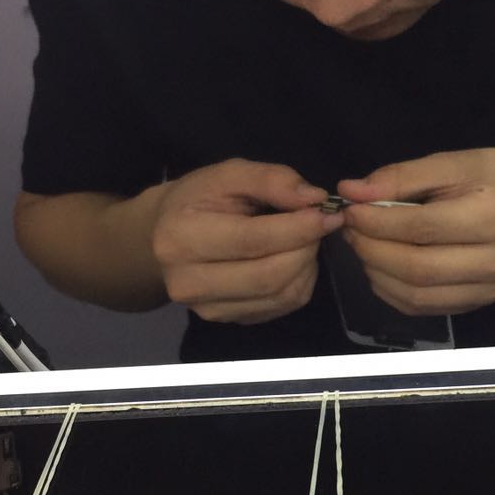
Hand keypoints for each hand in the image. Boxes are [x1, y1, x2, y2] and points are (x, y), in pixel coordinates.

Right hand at [151, 159, 343, 323]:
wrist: (165, 234)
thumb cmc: (199, 199)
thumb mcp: (229, 174)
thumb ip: (271, 180)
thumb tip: (314, 199)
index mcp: (182, 238)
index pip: (253, 240)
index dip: (299, 228)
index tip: (329, 214)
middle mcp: (189, 282)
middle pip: (269, 275)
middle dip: (306, 248)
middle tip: (318, 225)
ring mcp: (208, 309)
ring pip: (281, 295)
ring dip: (307, 265)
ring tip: (304, 239)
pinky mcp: (229, 320)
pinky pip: (282, 306)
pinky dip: (300, 281)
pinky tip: (293, 259)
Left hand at [335, 148, 494, 315]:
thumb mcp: (455, 162)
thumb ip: (403, 177)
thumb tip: (352, 192)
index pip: (422, 228)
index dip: (377, 222)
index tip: (351, 209)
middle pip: (418, 268)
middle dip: (371, 249)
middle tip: (352, 229)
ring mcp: (494, 288)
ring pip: (417, 295)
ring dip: (377, 272)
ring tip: (365, 245)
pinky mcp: (482, 303)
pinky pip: (425, 308)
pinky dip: (392, 290)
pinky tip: (384, 267)